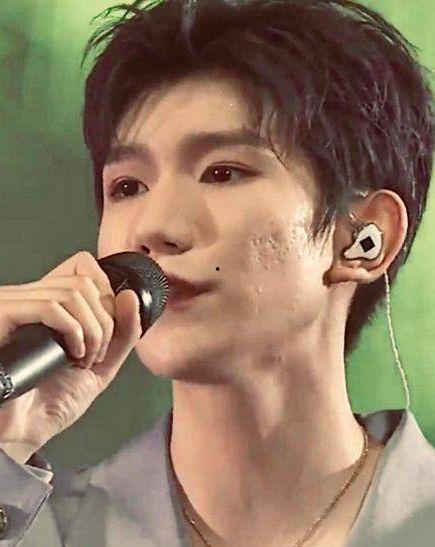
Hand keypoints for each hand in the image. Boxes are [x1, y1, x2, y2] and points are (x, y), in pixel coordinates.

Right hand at [0, 251, 141, 462]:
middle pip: (86, 281)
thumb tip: (130, 295)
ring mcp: (16, 305)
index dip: (107, 297)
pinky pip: (50, 308)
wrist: (18, 434)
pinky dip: (74, 332)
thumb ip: (121, 334)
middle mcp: (31, 298)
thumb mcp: (99, 365)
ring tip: (83, 360)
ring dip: (93, 330)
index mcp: (49, 304)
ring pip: (73, 292)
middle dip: (105, 321)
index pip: (85, 269)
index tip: (106, 334)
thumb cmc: (51, 402)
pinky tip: (71, 356)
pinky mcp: (4, 316)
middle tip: (95, 355)